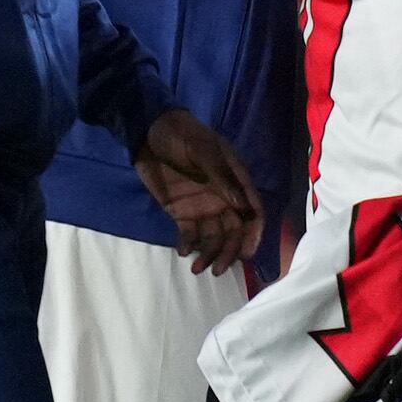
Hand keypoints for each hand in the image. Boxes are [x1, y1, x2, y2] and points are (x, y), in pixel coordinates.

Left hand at [135, 105, 262, 271]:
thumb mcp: (202, 150)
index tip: (246, 253)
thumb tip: (240, 203)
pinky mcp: (181, 211)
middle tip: (218, 270)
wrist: (148, 131)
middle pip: (234, 231)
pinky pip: (189, 234)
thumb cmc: (182, 135)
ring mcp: (203, 206)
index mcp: (235, 182)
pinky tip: (183, 252)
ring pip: (213, 237)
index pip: (253, 212)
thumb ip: (221, 176)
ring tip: (197, 269)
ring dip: (209, 254)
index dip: (253, 233)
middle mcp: (224, 198)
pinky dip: (188, 245)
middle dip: (229, 252)